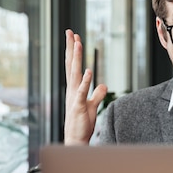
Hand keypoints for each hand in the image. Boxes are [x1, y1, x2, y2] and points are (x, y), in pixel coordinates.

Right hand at [64, 29, 107, 144]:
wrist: (76, 140)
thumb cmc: (82, 124)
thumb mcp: (93, 106)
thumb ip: (97, 95)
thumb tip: (102, 85)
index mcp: (74, 89)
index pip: (73, 67)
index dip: (73, 52)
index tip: (74, 38)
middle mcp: (72, 90)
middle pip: (71, 65)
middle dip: (71, 48)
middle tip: (70, 32)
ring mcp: (74, 97)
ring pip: (75, 74)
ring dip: (77, 58)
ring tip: (78, 43)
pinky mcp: (79, 106)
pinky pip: (82, 91)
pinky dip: (85, 81)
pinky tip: (89, 71)